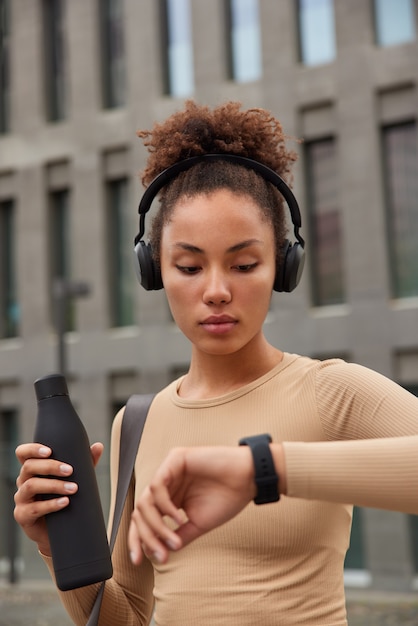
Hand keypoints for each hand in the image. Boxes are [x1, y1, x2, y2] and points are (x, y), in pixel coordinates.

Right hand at [14, 442, 102, 555]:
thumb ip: (85, 462)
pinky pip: (34, 508)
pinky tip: (65, 502)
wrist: (59, 531)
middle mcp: (23, 481)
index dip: (32, 449)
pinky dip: (51, 505)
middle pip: (29, 467)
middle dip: (50, 466)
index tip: (50, 451)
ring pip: (31, 486)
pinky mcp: (23, 515)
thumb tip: (98, 446)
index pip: (23, 453)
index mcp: (32, 469)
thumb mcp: (75, 478)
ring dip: (53, 485)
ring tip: (73, 488)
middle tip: (70, 470)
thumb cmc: (64, 498)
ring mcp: (21, 499)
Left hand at [128, 445, 256, 564]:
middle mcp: (166, 484)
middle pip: (140, 511)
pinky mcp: (175, 459)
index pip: (144, 518)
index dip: (138, 539)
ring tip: (173, 538)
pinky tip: (177, 516)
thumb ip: (177, 536)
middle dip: (144, 535)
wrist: (248, 480)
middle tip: (158, 554)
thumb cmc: (227, 498)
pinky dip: (164, 505)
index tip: (139, 560)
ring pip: (145, 500)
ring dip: (156, 524)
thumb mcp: (197, 524)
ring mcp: (169, 470)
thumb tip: (156, 554)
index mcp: (169, 498)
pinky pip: (158, 485)